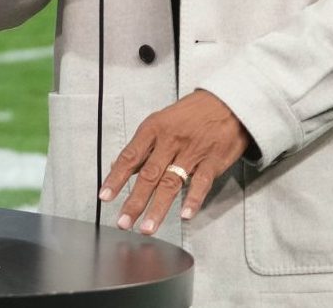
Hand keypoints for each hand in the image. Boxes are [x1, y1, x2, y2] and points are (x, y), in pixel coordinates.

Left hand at [99, 90, 250, 234]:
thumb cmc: (189, 115)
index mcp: (153, 130)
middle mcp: (170, 141)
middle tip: (123, 222)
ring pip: (171, 183)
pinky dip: (193, 199)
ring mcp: (192, 152)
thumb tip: (117, 167)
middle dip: (134, 201)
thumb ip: (141, 148)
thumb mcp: (160, 123)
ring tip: (147, 227)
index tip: (105, 197)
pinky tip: (184, 215)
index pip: (129, 157)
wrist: (227, 104)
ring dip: (158, 208)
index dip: (116, 178)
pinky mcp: (213, 161)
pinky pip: (202, 183)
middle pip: (148, 175)